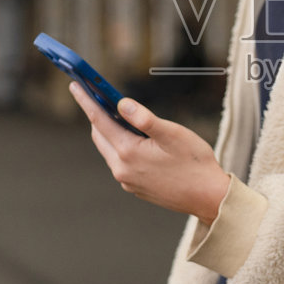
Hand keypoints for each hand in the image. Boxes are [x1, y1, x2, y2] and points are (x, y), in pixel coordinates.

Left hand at [69, 83, 231, 221]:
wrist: (208, 198)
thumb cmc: (195, 164)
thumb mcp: (172, 134)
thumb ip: (144, 118)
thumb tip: (121, 104)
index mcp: (129, 152)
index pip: (99, 121)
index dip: (87, 100)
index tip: (75, 85)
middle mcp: (122, 169)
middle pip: (100, 136)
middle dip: (96, 114)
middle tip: (95, 95)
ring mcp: (128, 180)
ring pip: (109, 150)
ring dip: (109, 131)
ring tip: (115, 114)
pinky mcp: (136, 187)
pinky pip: (120, 162)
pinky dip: (120, 146)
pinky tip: (133, 139)